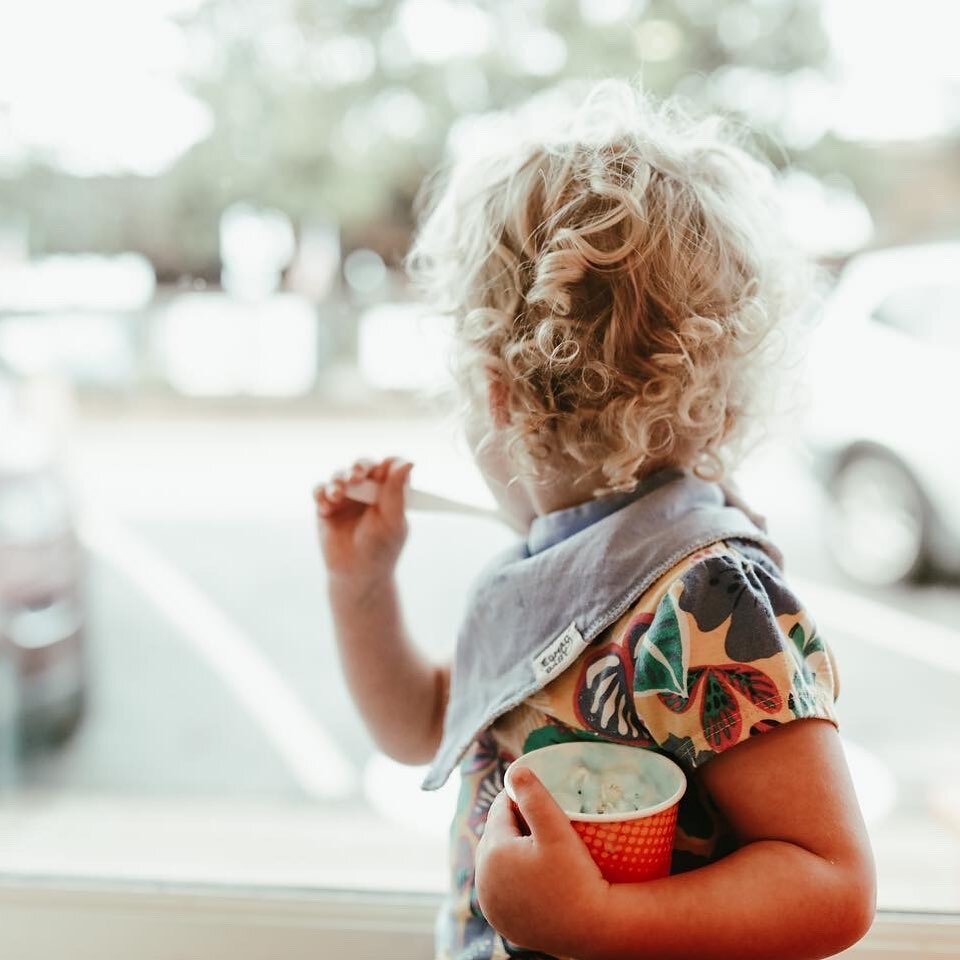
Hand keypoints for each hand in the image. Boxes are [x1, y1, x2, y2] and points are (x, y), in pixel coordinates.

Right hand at [313, 456, 412, 592]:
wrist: (356, 573)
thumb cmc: (380, 548)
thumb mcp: (391, 520)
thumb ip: (396, 491)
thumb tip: (408, 462)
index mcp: (390, 490)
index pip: (391, 465)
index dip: (388, 464)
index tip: (384, 471)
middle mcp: (368, 489)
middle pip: (363, 465)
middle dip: (358, 467)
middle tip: (356, 477)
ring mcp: (347, 496)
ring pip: (339, 475)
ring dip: (337, 481)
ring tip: (338, 495)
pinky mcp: (326, 506)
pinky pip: (320, 490)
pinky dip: (321, 493)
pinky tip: (327, 507)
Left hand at [475, 766, 609, 956]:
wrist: (593, 929)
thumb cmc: (577, 876)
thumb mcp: (557, 830)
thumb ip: (533, 796)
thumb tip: (514, 769)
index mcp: (491, 851)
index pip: (499, 810)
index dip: (518, 798)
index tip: (538, 797)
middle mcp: (483, 880)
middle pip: (496, 836)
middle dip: (514, 824)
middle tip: (542, 820)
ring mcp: (490, 904)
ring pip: (497, 862)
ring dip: (511, 850)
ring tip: (538, 845)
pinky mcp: (501, 921)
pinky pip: (501, 888)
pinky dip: (511, 877)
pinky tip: (530, 873)